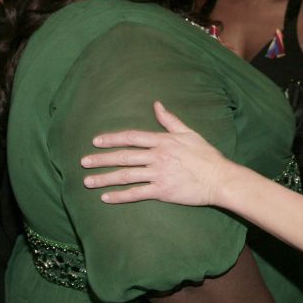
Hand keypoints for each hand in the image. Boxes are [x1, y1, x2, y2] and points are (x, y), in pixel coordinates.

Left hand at [81, 101, 229, 206]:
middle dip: (101, 159)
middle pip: (123, 157)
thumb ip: (170, 120)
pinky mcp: (162, 191)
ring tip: (88, 182)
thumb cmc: (206, 155)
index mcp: (163, 141)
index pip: (131, 137)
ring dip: (104, 179)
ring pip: (125, 176)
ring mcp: (159, 174)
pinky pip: (136, 193)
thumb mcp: (189, 133)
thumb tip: (157, 105)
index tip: (96, 142)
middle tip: (83, 162)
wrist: (219, 178)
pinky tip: (106, 198)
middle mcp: (157, 156)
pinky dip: (119, 197)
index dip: (112, 139)